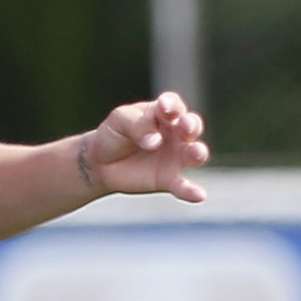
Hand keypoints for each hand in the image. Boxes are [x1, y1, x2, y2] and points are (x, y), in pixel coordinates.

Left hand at [78, 93, 208, 202]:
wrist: (101, 163)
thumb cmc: (115, 134)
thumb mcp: (120, 120)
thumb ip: (138, 126)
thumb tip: (155, 142)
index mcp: (162, 113)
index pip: (173, 105)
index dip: (171, 105)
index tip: (164, 108)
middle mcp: (175, 133)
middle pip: (191, 126)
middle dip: (191, 124)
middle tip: (186, 126)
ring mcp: (175, 157)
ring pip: (194, 153)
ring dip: (198, 152)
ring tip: (197, 153)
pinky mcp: (169, 179)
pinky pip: (183, 186)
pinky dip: (192, 191)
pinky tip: (199, 195)